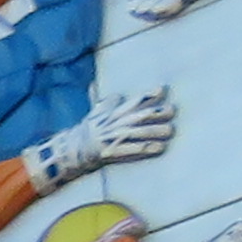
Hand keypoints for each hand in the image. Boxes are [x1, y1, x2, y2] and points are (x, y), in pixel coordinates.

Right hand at [42, 86, 175, 180]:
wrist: (69, 151)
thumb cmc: (86, 133)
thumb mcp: (95, 115)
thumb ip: (108, 104)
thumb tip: (117, 95)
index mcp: (113, 114)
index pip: (133, 101)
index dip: (148, 94)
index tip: (162, 89)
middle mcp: (115, 124)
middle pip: (140, 115)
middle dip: (157, 112)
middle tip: (172, 111)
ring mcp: (114, 138)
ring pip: (139, 132)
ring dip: (156, 131)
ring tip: (170, 130)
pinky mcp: (112, 152)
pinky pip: (133, 150)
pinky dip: (147, 148)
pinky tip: (160, 147)